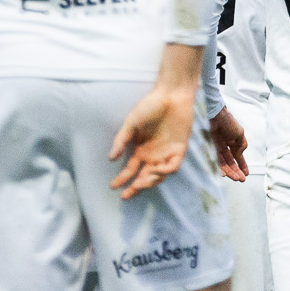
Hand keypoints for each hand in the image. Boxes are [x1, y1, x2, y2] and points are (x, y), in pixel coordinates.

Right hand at [110, 81, 197, 199]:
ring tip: (139, 183)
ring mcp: (167, 153)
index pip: (131, 170)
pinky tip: (155, 169)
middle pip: (144, 177)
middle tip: (126, 195)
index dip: (122, 179)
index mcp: (141, 150)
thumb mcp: (131, 123)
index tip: (113, 187)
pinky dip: (164, 171)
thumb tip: (110, 158)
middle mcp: (153, 155)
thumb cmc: (150, 106)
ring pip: (158, 176)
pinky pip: (172, 166)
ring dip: (149, 181)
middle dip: (135, 187)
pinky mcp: (180, 149)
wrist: (171, 95)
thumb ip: (121, 140)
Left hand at [211, 106, 248, 182]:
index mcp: (233, 142)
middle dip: (236, 171)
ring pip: (224, 163)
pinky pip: (215, 161)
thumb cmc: (228, 122)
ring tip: (236, 179)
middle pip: (231, 162)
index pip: (238, 156)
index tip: (246, 174)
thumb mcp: (240, 134)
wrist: (215, 115)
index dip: (242, 165)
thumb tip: (239, 155)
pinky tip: (224, 174)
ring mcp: (217, 148)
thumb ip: (241, 145)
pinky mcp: (210, 149)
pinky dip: (220, 168)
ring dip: (230, 172)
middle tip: (241, 180)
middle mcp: (225, 146)